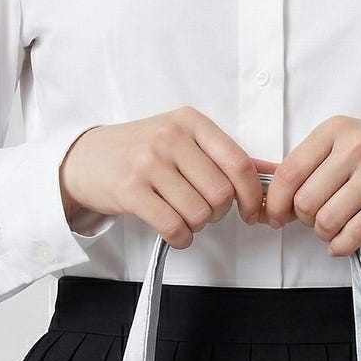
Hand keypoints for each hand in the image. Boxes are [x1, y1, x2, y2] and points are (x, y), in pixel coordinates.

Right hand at [59, 108, 267, 247]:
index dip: (252, 196)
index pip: (238, 164)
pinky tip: (175, 232)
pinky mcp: (131, 190)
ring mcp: (149, 162)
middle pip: (221, 194)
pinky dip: (181, 238)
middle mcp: (171, 137)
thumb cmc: (141, 152)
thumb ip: (226, 157)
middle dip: (219, 213)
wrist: (87, 159)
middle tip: (204, 212)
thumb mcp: (184, 141)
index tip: (251, 212)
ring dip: (197, 226)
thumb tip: (273, 171)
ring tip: (183, 216)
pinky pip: (174, 227)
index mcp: (191, 122)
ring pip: (199, 213)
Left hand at [259, 117, 360, 254]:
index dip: (275, 203)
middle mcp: (355, 146)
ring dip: (325, 234)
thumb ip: (308, 167)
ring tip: (335, 228)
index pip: (288, 172)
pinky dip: (341, 246)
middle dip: (305, 220)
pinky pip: (353, 233)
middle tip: (318, 219)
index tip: (276, 217)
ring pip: (327, 220)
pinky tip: (343, 243)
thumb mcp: (343, 145)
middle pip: (305, 202)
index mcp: (335, 131)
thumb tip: (271, 203)